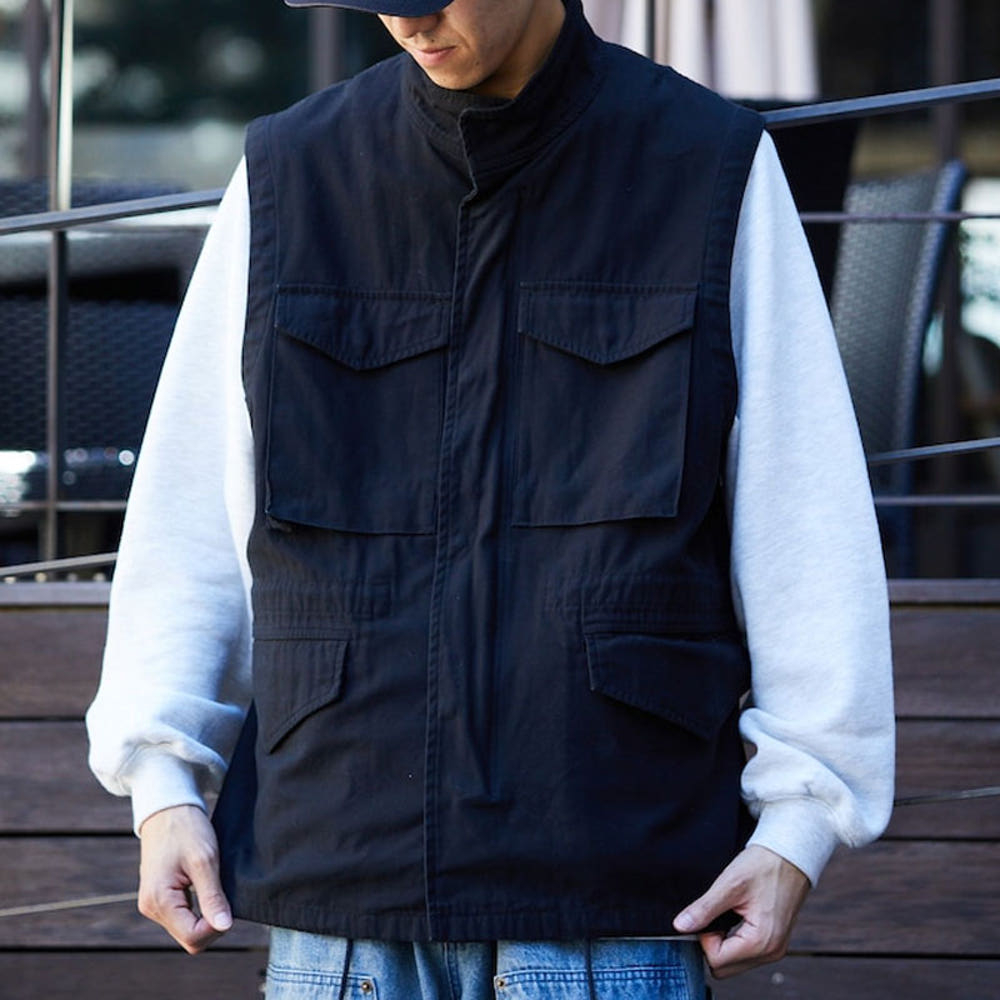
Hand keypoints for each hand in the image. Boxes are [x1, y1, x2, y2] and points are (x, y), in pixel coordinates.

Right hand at [137, 804, 232, 953]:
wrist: (168, 809)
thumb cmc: (186, 829)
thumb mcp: (205, 860)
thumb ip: (212, 896)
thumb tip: (225, 926)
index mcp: (159, 902)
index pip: (193, 938)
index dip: (216, 927)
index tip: (229, 902)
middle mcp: (152, 908)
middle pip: (189, 937)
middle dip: (212, 923)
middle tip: (224, 892)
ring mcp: (154, 904)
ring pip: (187, 928)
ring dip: (206, 914)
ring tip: (214, 884)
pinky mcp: (160, 897)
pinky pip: (183, 915)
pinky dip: (199, 907)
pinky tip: (206, 886)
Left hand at [672, 845, 810, 978]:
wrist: (789, 855)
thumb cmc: (764, 866)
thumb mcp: (729, 884)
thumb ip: (704, 909)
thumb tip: (680, 926)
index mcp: (761, 942)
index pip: (717, 961)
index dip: (705, 938)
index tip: (709, 914)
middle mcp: (771, 952)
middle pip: (724, 968)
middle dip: (712, 944)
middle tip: (716, 914)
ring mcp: (774, 949)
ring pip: (733, 963)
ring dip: (723, 943)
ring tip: (728, 913)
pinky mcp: (773, 942)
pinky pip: (745, 954)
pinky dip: (733, 941)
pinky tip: (735, 918)